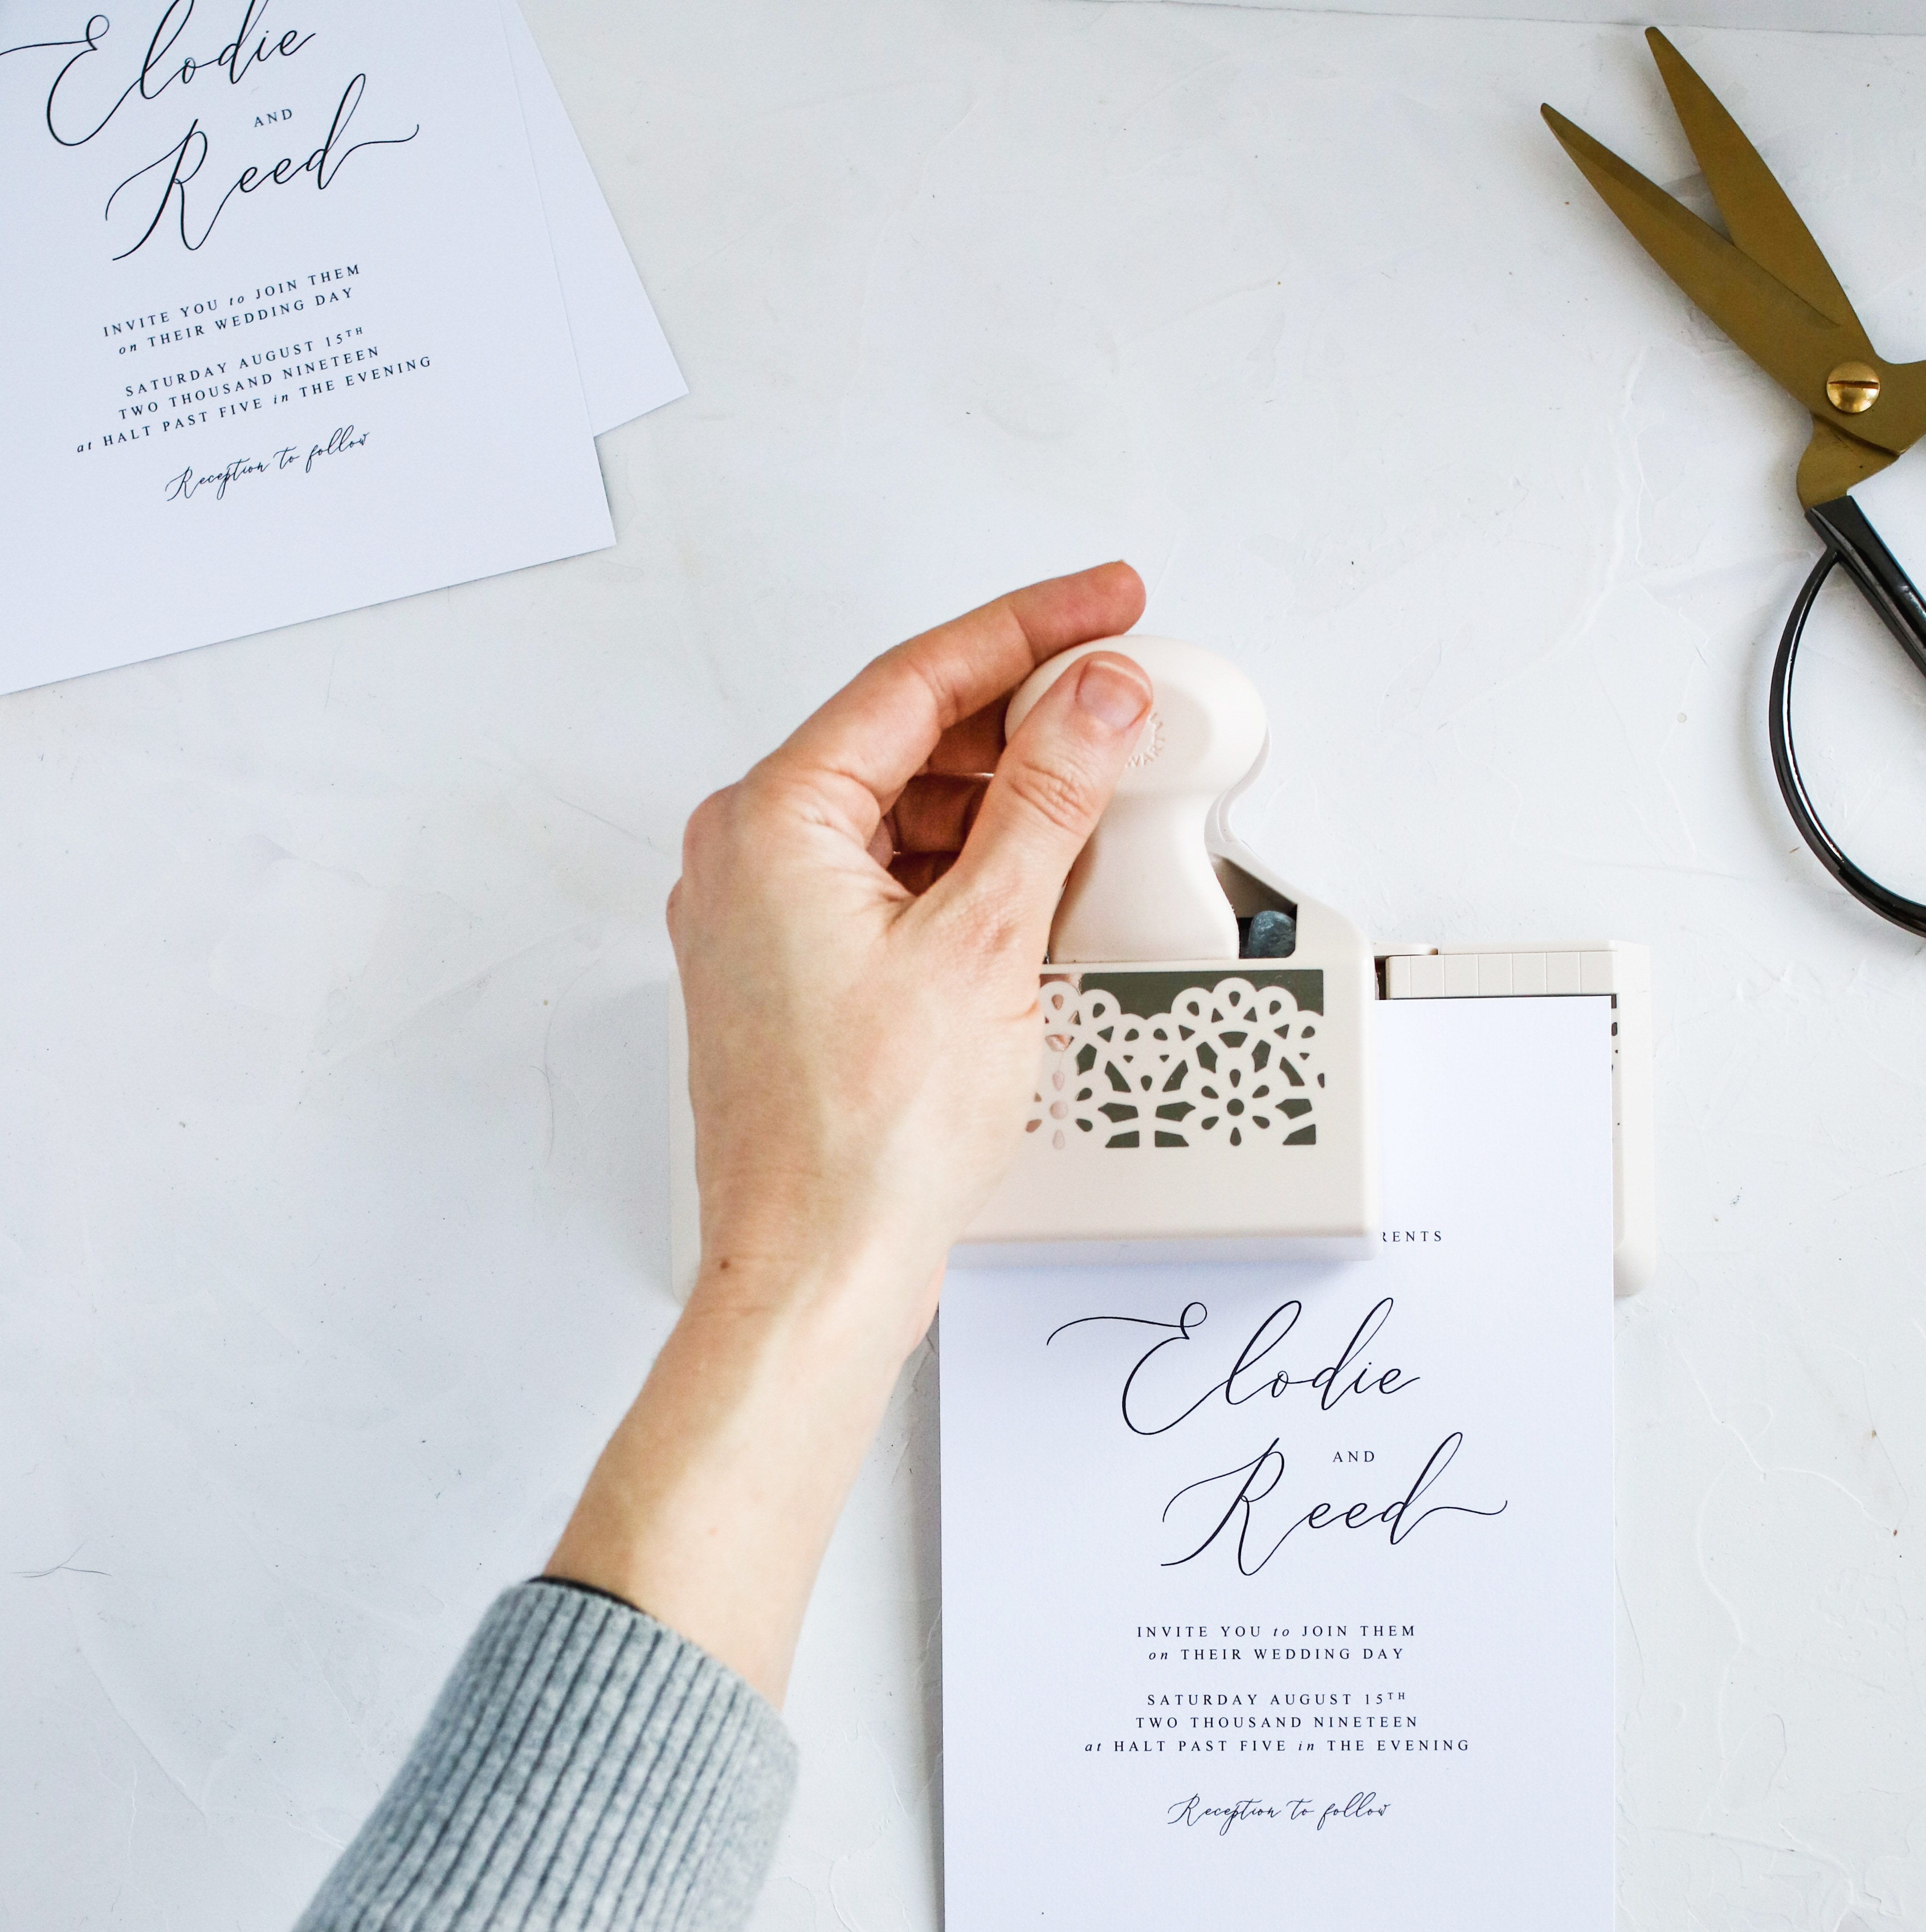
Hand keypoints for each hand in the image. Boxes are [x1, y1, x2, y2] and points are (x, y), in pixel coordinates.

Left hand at [673, 559, 1153, 1354]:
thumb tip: (1092, 705)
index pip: (916, 681)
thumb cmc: (864, 1141)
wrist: (817, 1271)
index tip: (1107, 604)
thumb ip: (1047, 803)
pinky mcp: (793, 978)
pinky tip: (1032, 883)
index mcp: (769, 823)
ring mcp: (763, 923)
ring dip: (996, 800)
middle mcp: (746, 860)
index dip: (1028, 633)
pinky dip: (962, 870)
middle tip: (1117, 696)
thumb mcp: (984, 944)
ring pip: (898, 815)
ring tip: (1092, 797)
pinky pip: (885, 883)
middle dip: (1018, 718)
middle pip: (902, 740)